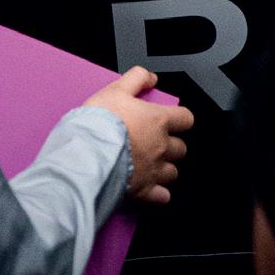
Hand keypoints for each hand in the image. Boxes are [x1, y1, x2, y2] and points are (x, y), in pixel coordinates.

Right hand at [86, 67, 193, 204]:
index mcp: (158, 120)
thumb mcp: (116, 89)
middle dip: (171, 145)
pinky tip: (151, 188)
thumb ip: (136, 79)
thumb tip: (151, 77)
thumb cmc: (101, 122)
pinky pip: (163, 197)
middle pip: (181, 148)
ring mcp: (154, 171)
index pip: (186, 119)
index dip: (180, 119)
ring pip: (173, 172)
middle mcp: (161, 146)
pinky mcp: (144, 191)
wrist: (88, 153)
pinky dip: (160, 194)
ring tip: (151, 165)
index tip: (172, 121)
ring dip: (165, 169)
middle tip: (156, 143)